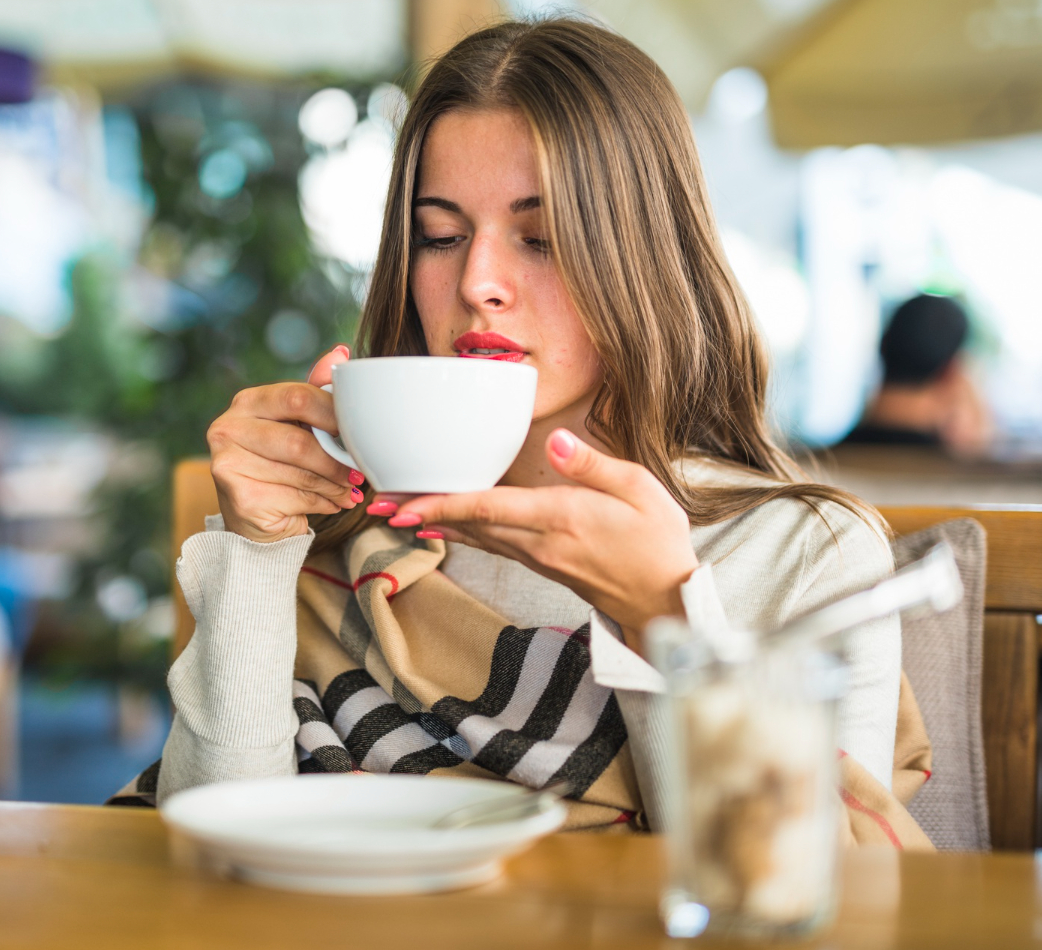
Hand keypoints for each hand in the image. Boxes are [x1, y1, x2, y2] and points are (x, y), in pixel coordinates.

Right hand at [207, 345, 361, 542]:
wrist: (256, 518)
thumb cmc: (281, 464)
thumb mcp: (298, 424)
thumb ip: (316, 391)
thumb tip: (341, 353)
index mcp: (247, 402)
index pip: (298, 397)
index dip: (335, 415)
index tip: (357, 432)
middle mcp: (228, 428)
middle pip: (299, 441)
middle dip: (336, 460)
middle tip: (358, 471)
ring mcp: (228, 464)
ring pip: (301, 473)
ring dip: (335, 485)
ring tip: (349, 490)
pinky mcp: (240, 498)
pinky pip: (297, 498)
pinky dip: (324, 503)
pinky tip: (332, 503)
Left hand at [380, 429, 697, 633]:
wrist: (666, 600)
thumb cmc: (658, 542)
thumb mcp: (639, 490)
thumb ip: (592, 464)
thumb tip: (557, 439)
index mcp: (561, 517)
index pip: (489, 508)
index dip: (442, 505)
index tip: (403, 506)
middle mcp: (540, 541)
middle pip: (468, 524)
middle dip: (420, 514)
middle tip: (375, 503)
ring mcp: (538, 556)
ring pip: (475, 536)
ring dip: (433, 523)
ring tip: (393, 512)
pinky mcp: (541, 563)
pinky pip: (490, 544)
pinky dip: (460, 532)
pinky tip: (438, 527)